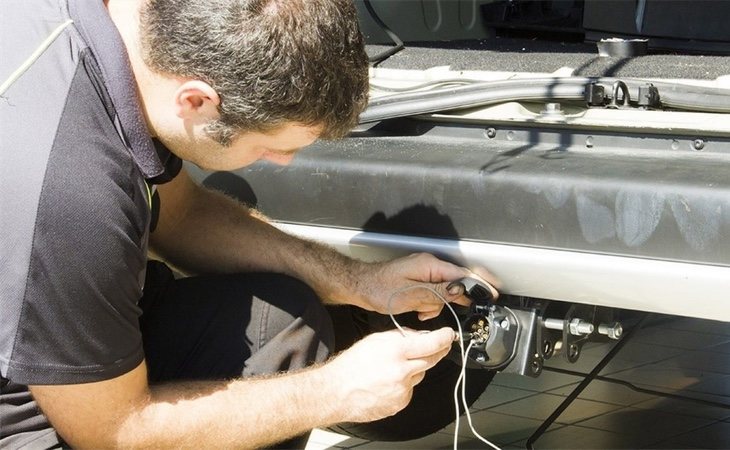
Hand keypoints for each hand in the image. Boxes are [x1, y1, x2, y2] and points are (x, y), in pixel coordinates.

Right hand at [324, 327, 455, 422]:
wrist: (337, 392)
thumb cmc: (352, 365)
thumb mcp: (376, 340)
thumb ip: (401, 337)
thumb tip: (421, 336)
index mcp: (396, 352)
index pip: (431, 343)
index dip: (444, 338)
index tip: (449, 335)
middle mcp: (402, 371)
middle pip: (432, 360)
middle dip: (438, 352)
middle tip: (440, 346)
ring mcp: (402, 390)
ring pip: (420, 375)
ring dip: (414, 369)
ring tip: (392, 368)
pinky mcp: (401, 403)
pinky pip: (410, 389)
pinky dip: (405, 384)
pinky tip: (388, 382)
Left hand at [355, 253, 498, 320]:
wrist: (360, 286)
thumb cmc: (379, 289)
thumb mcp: (411, 295)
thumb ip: (438, 293)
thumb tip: (459, 291)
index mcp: (430, 265)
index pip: (462, 273)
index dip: (478, 284)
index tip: (491, 293)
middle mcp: (429, 265)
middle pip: (454, 283)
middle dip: (447, 300)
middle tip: (438, 310)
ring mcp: (423, 272)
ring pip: (443, 292)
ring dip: (434, 304)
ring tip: (419, 310)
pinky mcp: (418, 279)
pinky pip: (432, 292)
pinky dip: (428, 303)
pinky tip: (418, 309)